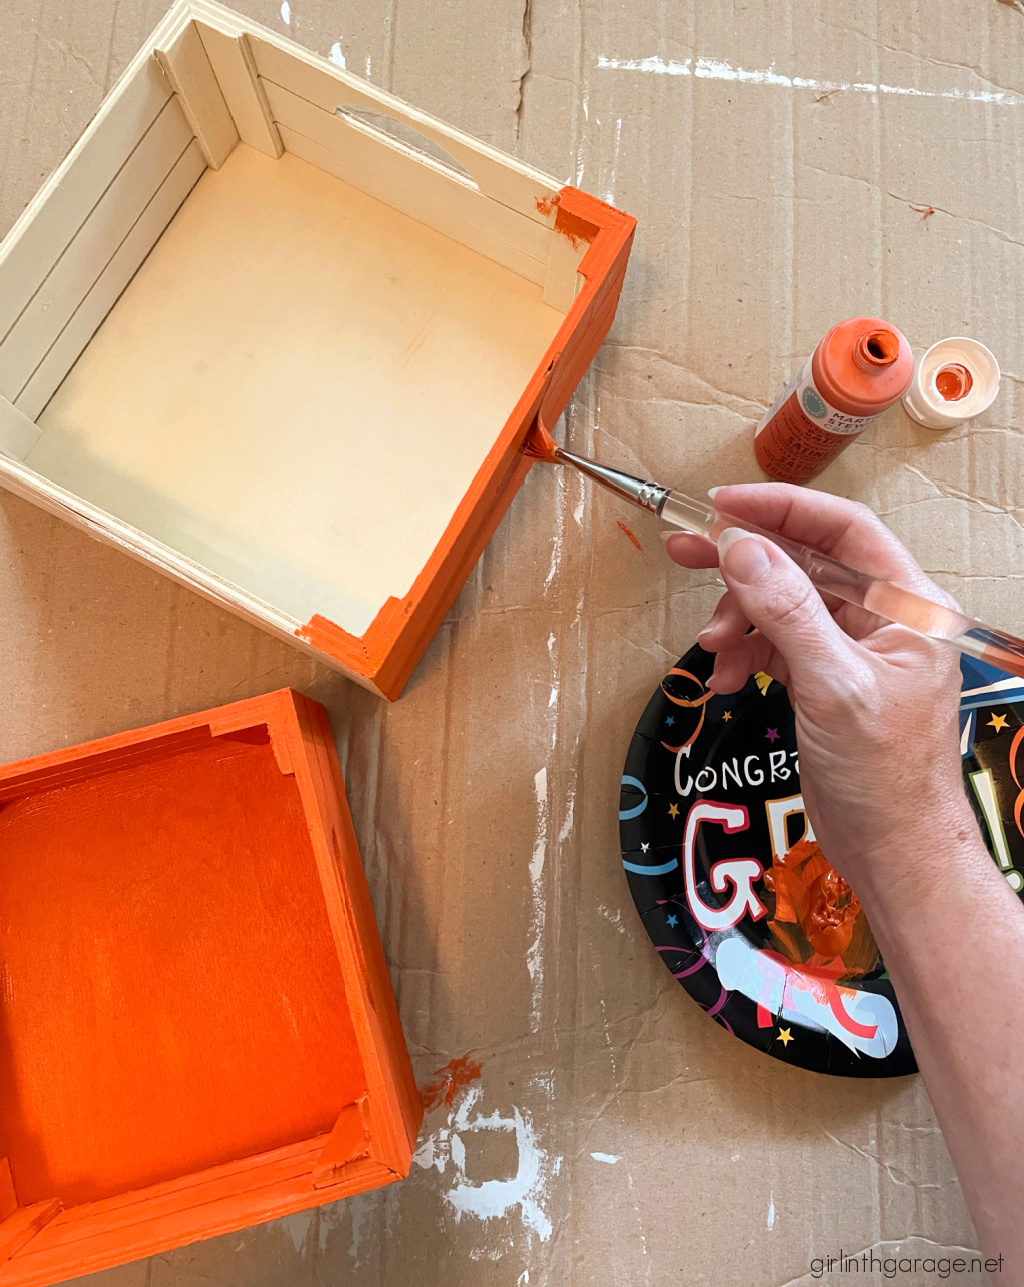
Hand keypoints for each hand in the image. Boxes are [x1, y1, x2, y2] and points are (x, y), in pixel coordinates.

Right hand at [663, 484, 979, 897]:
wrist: (893, 852)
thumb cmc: (886, 777)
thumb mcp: (833, 685)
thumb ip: (787, 611)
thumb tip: (742, 549)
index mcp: (907, 606)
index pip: (842, 529)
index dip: (781, 509)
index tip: (723, 506)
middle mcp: (881, 619)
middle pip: (803, 563)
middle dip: (744, 561)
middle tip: (683, 549)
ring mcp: (850, 650)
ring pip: (781, 605)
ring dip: (738, 620)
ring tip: (715, 649)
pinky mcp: (824, 679)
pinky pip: (774, 645)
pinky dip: (744, 655)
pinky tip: (727, 679)